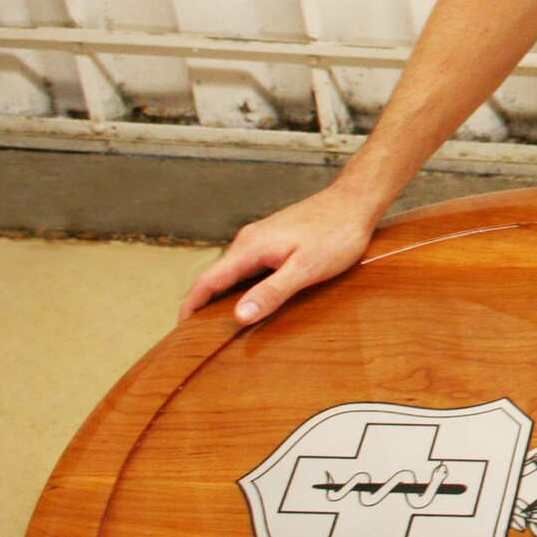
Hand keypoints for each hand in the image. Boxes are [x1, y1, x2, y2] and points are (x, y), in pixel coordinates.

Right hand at [176, 182, 384, 326]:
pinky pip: (251, 265)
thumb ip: (272, 292)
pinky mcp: (276, 239)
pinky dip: (244, 284)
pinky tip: (254, 298)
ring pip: (235, 271)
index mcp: (251, 248)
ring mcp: (263, 238)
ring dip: (225, 294)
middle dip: (205, 304)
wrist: (356, 201)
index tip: (180, 329)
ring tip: (223, 323)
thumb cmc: (336, 233)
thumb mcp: (306, 269)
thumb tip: (238, 316)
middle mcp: (250, 240)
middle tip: (200, 336)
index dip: (191, 306)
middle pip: (217, 276)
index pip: (208, 281)